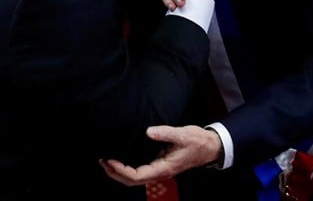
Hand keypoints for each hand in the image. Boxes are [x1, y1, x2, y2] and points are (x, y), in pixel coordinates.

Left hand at [99, 125, 221, 185]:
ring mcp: (159, 168)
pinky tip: (121, 158)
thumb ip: (166, 133)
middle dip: (115, 173)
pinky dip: (128, 167)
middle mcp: (159, 171)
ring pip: (135, 177)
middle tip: (102, 160)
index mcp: (163, 168)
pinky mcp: (159, 163)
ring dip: (120, 171)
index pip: (137, 175)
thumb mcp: (183, 135)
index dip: (121, 171)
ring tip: (107, 161)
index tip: (109, 160)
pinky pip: (140, 170)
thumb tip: (148, 132)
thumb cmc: (197, 142)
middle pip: (132, 180)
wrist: (210, 147)